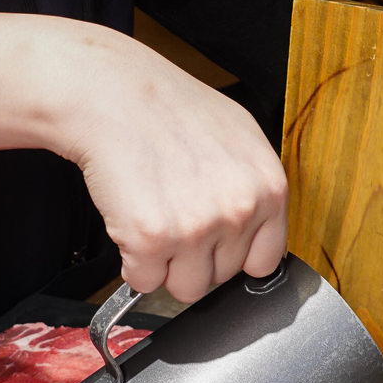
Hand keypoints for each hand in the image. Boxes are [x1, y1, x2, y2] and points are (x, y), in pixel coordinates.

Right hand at [0, 13, 288, 301]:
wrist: (113, 95)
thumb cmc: (170, 109)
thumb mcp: (241, 137)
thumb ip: (257, 188)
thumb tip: (260, 231)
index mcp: (270, 189)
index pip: (264, 261)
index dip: (235, 254)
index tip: (217, 244)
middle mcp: (239, 211)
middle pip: (222, 277)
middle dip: (197, 256)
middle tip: (175, 214)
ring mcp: (197, 229)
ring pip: (186, 288)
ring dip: (166, 264)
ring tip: (155, 217)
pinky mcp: (152, 240)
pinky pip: (144, 281)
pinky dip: (132, 261)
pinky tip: (131, 221)